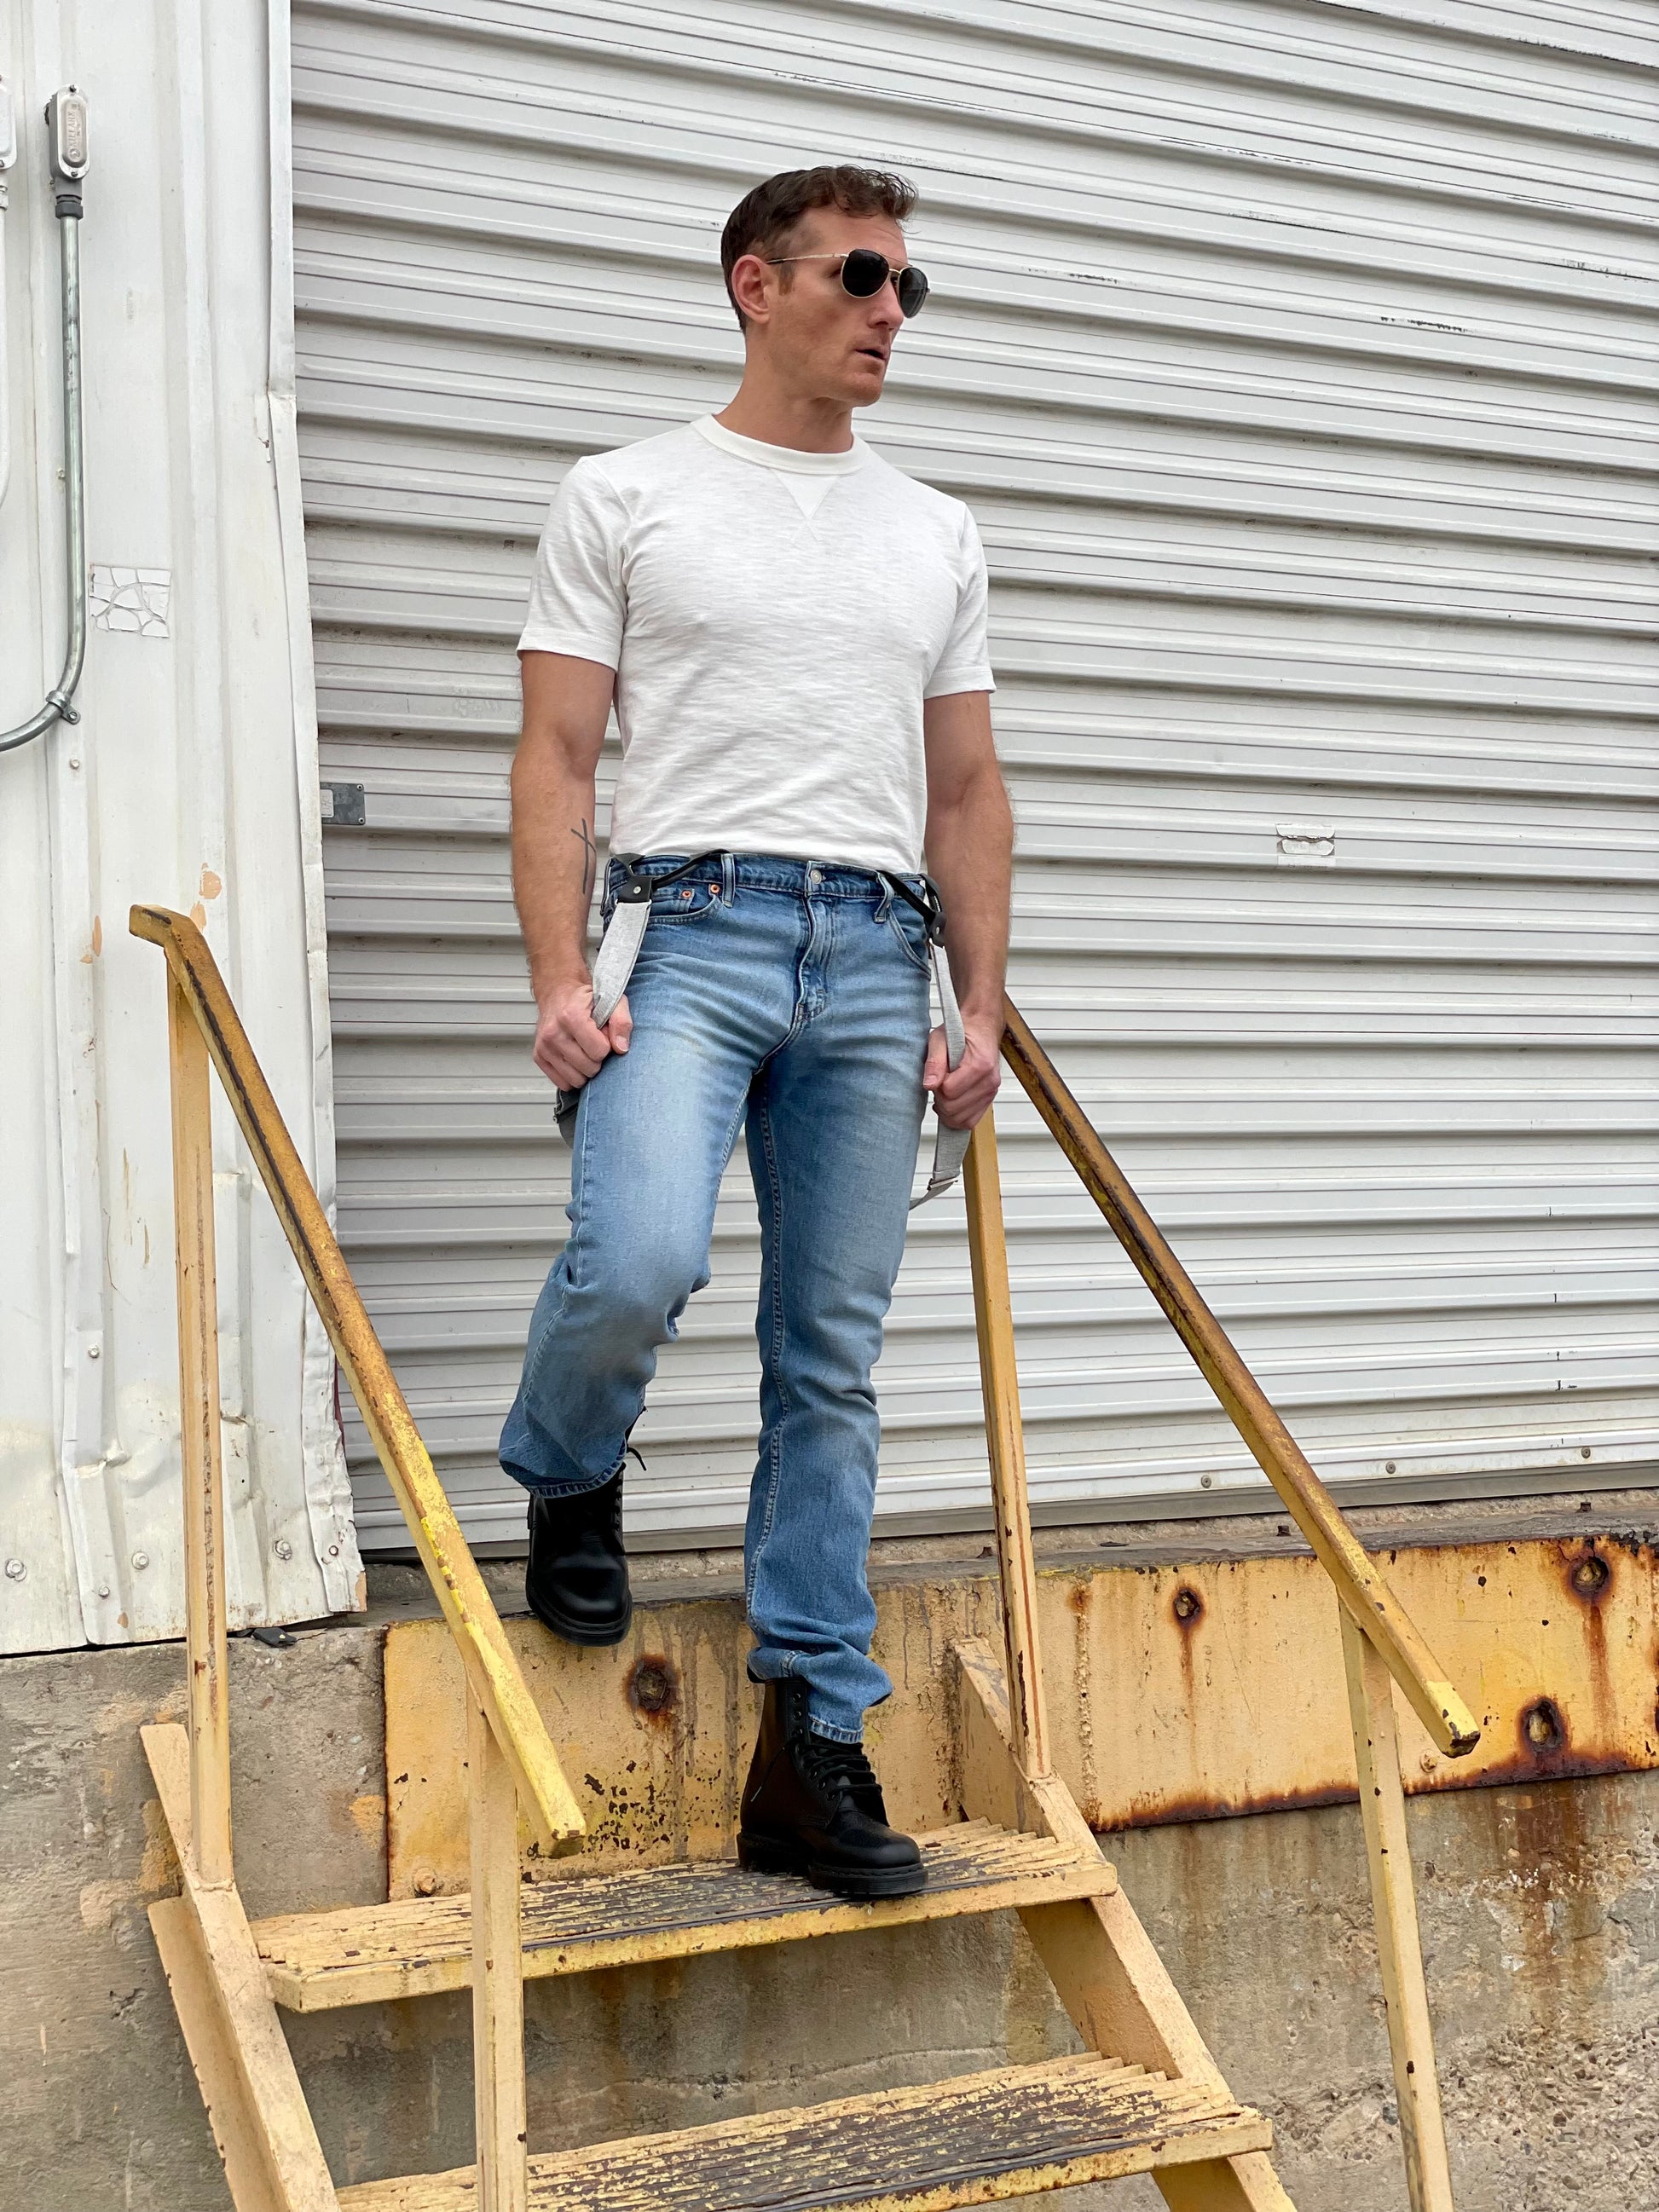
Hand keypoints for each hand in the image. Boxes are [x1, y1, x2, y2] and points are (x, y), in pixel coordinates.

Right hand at [531, 977, 631, 1090]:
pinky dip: (572, 1075)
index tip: (602, 1035)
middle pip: (589, 1068)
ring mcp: (544, 1047)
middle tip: (593, 1042)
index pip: (599, 1051)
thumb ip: (622, 1022)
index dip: (607, 1046)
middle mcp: (553, 1032)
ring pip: (576, 1079)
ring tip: (583, 1049)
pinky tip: (574, 1058)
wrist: (558, 992)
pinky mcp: (539, 1057)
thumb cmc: (584, 998)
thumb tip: (621, 1048)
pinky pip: (562, 1083)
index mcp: (571, 1016)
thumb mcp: (612, 1000)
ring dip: (585, 1069)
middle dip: (597, 1058)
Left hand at [922, 1008, 1002, 1130]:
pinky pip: (971, 1121)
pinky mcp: (989, 1098)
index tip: (937, 1074)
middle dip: (940, 1099)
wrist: (981, 1026)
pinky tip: (952, 1100)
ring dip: (948, 1109)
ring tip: (946, 1090)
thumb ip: (934, 1062)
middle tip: (939, 1082)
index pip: (949, 1092)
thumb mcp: (939, 1038)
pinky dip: (957, 1116)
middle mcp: (989, 1081)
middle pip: (954, 1109)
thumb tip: (929, 1084)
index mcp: (979, 1065)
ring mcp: (991, 1091)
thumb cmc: (962, 1031)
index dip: (936, 1085)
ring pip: (962, 1120)